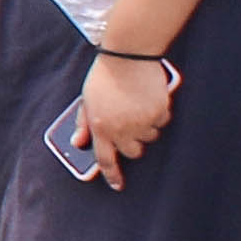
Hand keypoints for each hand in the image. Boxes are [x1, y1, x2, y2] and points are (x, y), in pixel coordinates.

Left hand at [78, 50, 179, 183]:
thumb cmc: (104, 76)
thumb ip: (84, 124)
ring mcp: (141, 121)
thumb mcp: (87, 100)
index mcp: (100, 127)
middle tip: (129, 126)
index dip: (112, 175)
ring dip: (144, 128)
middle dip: (132, 143)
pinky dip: (157, 114)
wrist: (127, 55)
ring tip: (136, 106)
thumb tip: (78, 143)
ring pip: (149, 138)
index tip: (117, 185)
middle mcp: (122, 128)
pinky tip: (148, 99)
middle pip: (132, 152)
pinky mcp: (158, 112)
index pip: (105, 159)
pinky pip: (161, 122)